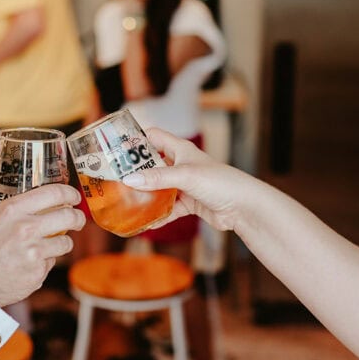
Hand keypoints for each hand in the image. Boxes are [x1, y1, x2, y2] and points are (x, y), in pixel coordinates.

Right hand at [0, 162, 85, 306]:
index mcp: (12, 210)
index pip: (54, 194)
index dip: (69, 193)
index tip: (73, 196)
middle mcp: (26, 230)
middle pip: (69, 217)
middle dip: (78, 217)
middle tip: (77, 218)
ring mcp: (34, 253)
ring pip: (65, 242)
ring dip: (63, 241)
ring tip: (55, 241)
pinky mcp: (38, 273)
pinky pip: (52, 262)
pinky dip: (46, 261)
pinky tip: (33, 260)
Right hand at [122, 127, 258, 232]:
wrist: (244, 206)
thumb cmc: (220, 182)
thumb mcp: (186, 176)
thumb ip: (158, 178)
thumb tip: (129, 180)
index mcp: (180, 150)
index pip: (153, 137)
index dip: (136, 139)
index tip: (116, 148)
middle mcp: (181, 164)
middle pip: (152, 164)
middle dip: (136, 171)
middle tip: (115, 178)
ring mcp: (185, 184)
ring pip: (159, 188)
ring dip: (146, 195)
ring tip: (125, 200)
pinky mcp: (189, 203)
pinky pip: (168, 208)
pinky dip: (158, 214)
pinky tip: (145, 222)